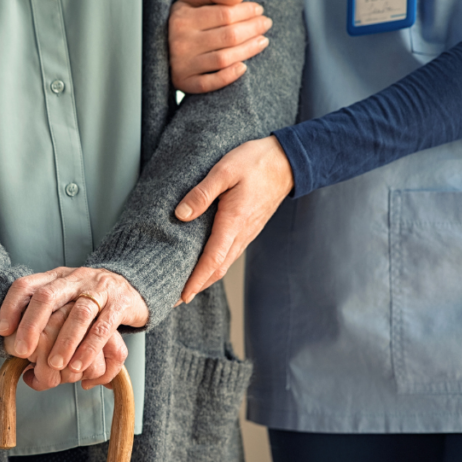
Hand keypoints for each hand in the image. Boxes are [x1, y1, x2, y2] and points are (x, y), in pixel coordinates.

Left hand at [0, 267, 148, 382]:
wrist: (133, 286)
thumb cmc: (90, 300)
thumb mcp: (65, 300)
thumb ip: (44, 321)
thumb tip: (21, 359)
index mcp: (57, 277)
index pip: (27, 285)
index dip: (11, 306)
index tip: (2, 331)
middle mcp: (76, 279)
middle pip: (48, 296)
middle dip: (32, 325)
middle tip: (22, 351)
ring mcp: (99, 289)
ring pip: (79, 313)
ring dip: (64, 342)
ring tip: (55, 366)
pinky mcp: (120, 304)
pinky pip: (104, 327)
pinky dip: (89, 348)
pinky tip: (79, 366)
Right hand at [169, 0, 272, 93]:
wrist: (158, 47)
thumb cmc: (184, 18)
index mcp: (182, 18)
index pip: (224, 14)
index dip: (247, 11)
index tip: (259, 10)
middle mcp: (181, 42)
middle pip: (228, 36)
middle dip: (253, 28)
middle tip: (266, 24)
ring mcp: (182, 65)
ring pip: (223, 58)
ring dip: (249, 50)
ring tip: (262, 41)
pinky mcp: (184, 83)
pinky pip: (210, 83)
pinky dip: (228, 77)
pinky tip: (244, 67)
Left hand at [174, 136, 292, 302]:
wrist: (287, 161)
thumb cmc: (255, 162)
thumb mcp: (224, 171)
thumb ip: (202, 193)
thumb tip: (181, 214)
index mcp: (233, 222)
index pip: (212, 260)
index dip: (195, 280)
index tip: (181, 296)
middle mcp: (241, 234)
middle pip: (217, 269)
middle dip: (196, 287)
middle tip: (174, 299)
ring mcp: (247, 233)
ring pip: (224, 264)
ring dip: (205, 278)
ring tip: (185, 287)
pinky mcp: (248, 229)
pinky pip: (229, 254)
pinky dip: (215, 266)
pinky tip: (204, 265)